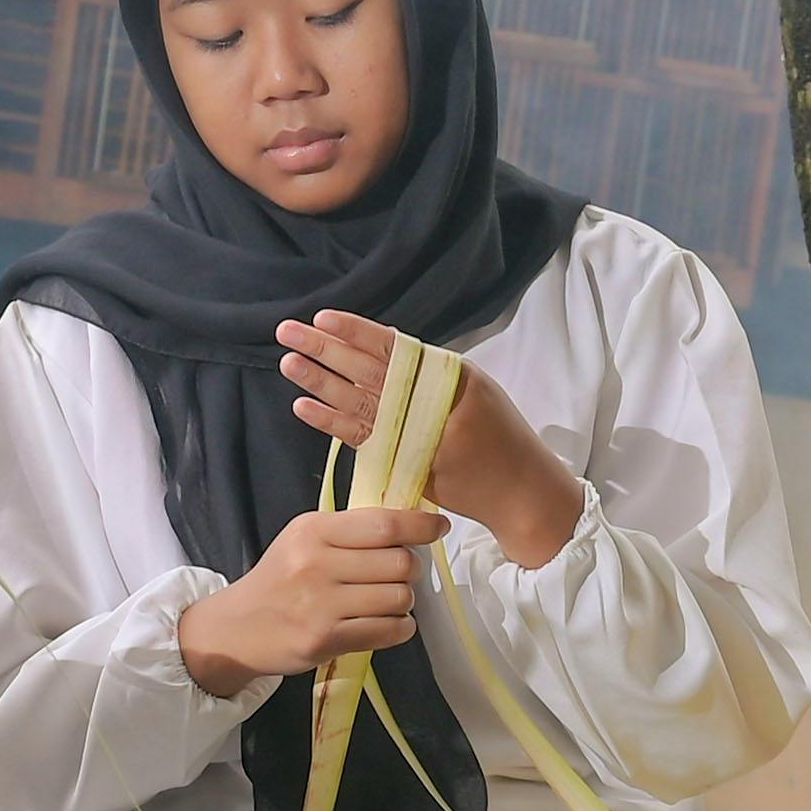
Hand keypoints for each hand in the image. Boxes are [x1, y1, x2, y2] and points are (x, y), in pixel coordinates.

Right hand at [180, 503, 448, 698]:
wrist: (236, 628)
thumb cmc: (280, 580)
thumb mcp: (304, 541)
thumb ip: (350, 532)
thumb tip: (411, 526)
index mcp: (313, 531)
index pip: (383, 525)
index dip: (420, 526)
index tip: (439, 527)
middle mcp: (316, 564)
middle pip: (399, 563)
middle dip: (411, 570)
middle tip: (398, 575)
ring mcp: (320, 605)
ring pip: (398, 598)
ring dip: (404, 602)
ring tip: (386, 601)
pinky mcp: (325, 640)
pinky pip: (388, 631)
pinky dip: (400, 628)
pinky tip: (388, 624)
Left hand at [282, 312, 580, 560]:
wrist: (523, 492)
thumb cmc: (500, 442)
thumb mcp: (475, 395)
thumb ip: (432, 379)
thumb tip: (382, 356)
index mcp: (453, 372)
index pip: (396, 345)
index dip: (357, 330)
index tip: (323, 317)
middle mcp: (438, 396)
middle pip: (371, 366)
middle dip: (326, 347)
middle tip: (287, 330)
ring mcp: (425, 430)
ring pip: (362, 399)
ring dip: (320, 380)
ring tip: (288, 363)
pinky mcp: (414, 462)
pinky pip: (363, 438)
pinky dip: (331, 422)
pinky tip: (302, 408)